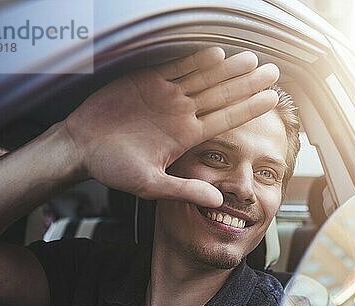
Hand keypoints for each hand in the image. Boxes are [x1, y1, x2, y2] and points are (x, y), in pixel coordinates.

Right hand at [63, 47, 278, 207]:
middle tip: (273, 72)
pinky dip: (194, 61)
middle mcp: (181, 113)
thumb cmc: (113, 167)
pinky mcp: (147, 81)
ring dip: (227, 69)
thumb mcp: (151, 184)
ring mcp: (166, 96)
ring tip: (251, 60)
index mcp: (186, 136)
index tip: (272, 100)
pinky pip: (176, 68)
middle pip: (221, 95)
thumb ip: (184, 189)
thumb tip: (216, 201)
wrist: (81, 147)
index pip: (225, 120)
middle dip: (247, 84)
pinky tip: (216, 55)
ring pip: (203, 78)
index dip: (248, 109)